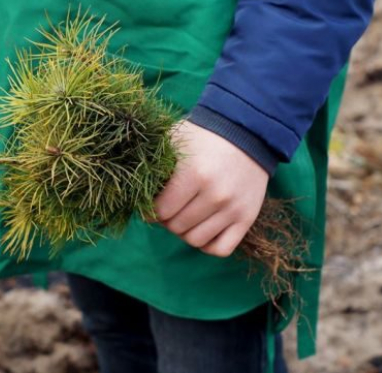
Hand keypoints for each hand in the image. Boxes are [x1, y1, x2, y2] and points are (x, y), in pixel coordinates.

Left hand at [153, 120, 268, 256]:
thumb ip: (155, 164)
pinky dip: (208, 244)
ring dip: (185, 232)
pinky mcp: (247, 218)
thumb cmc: (204, 137)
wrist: (247, 133)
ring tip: (184, 217)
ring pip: (196, 240)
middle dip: (167, 220)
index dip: (150, 210)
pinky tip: (202, 228)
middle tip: (168, 209)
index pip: (161, 211)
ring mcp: (233, 209)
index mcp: (194, 174)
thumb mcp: (176, 140)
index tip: (151, 205)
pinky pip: (221, 249)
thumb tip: (134, 190)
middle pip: (177, 227)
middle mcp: (215, 195)